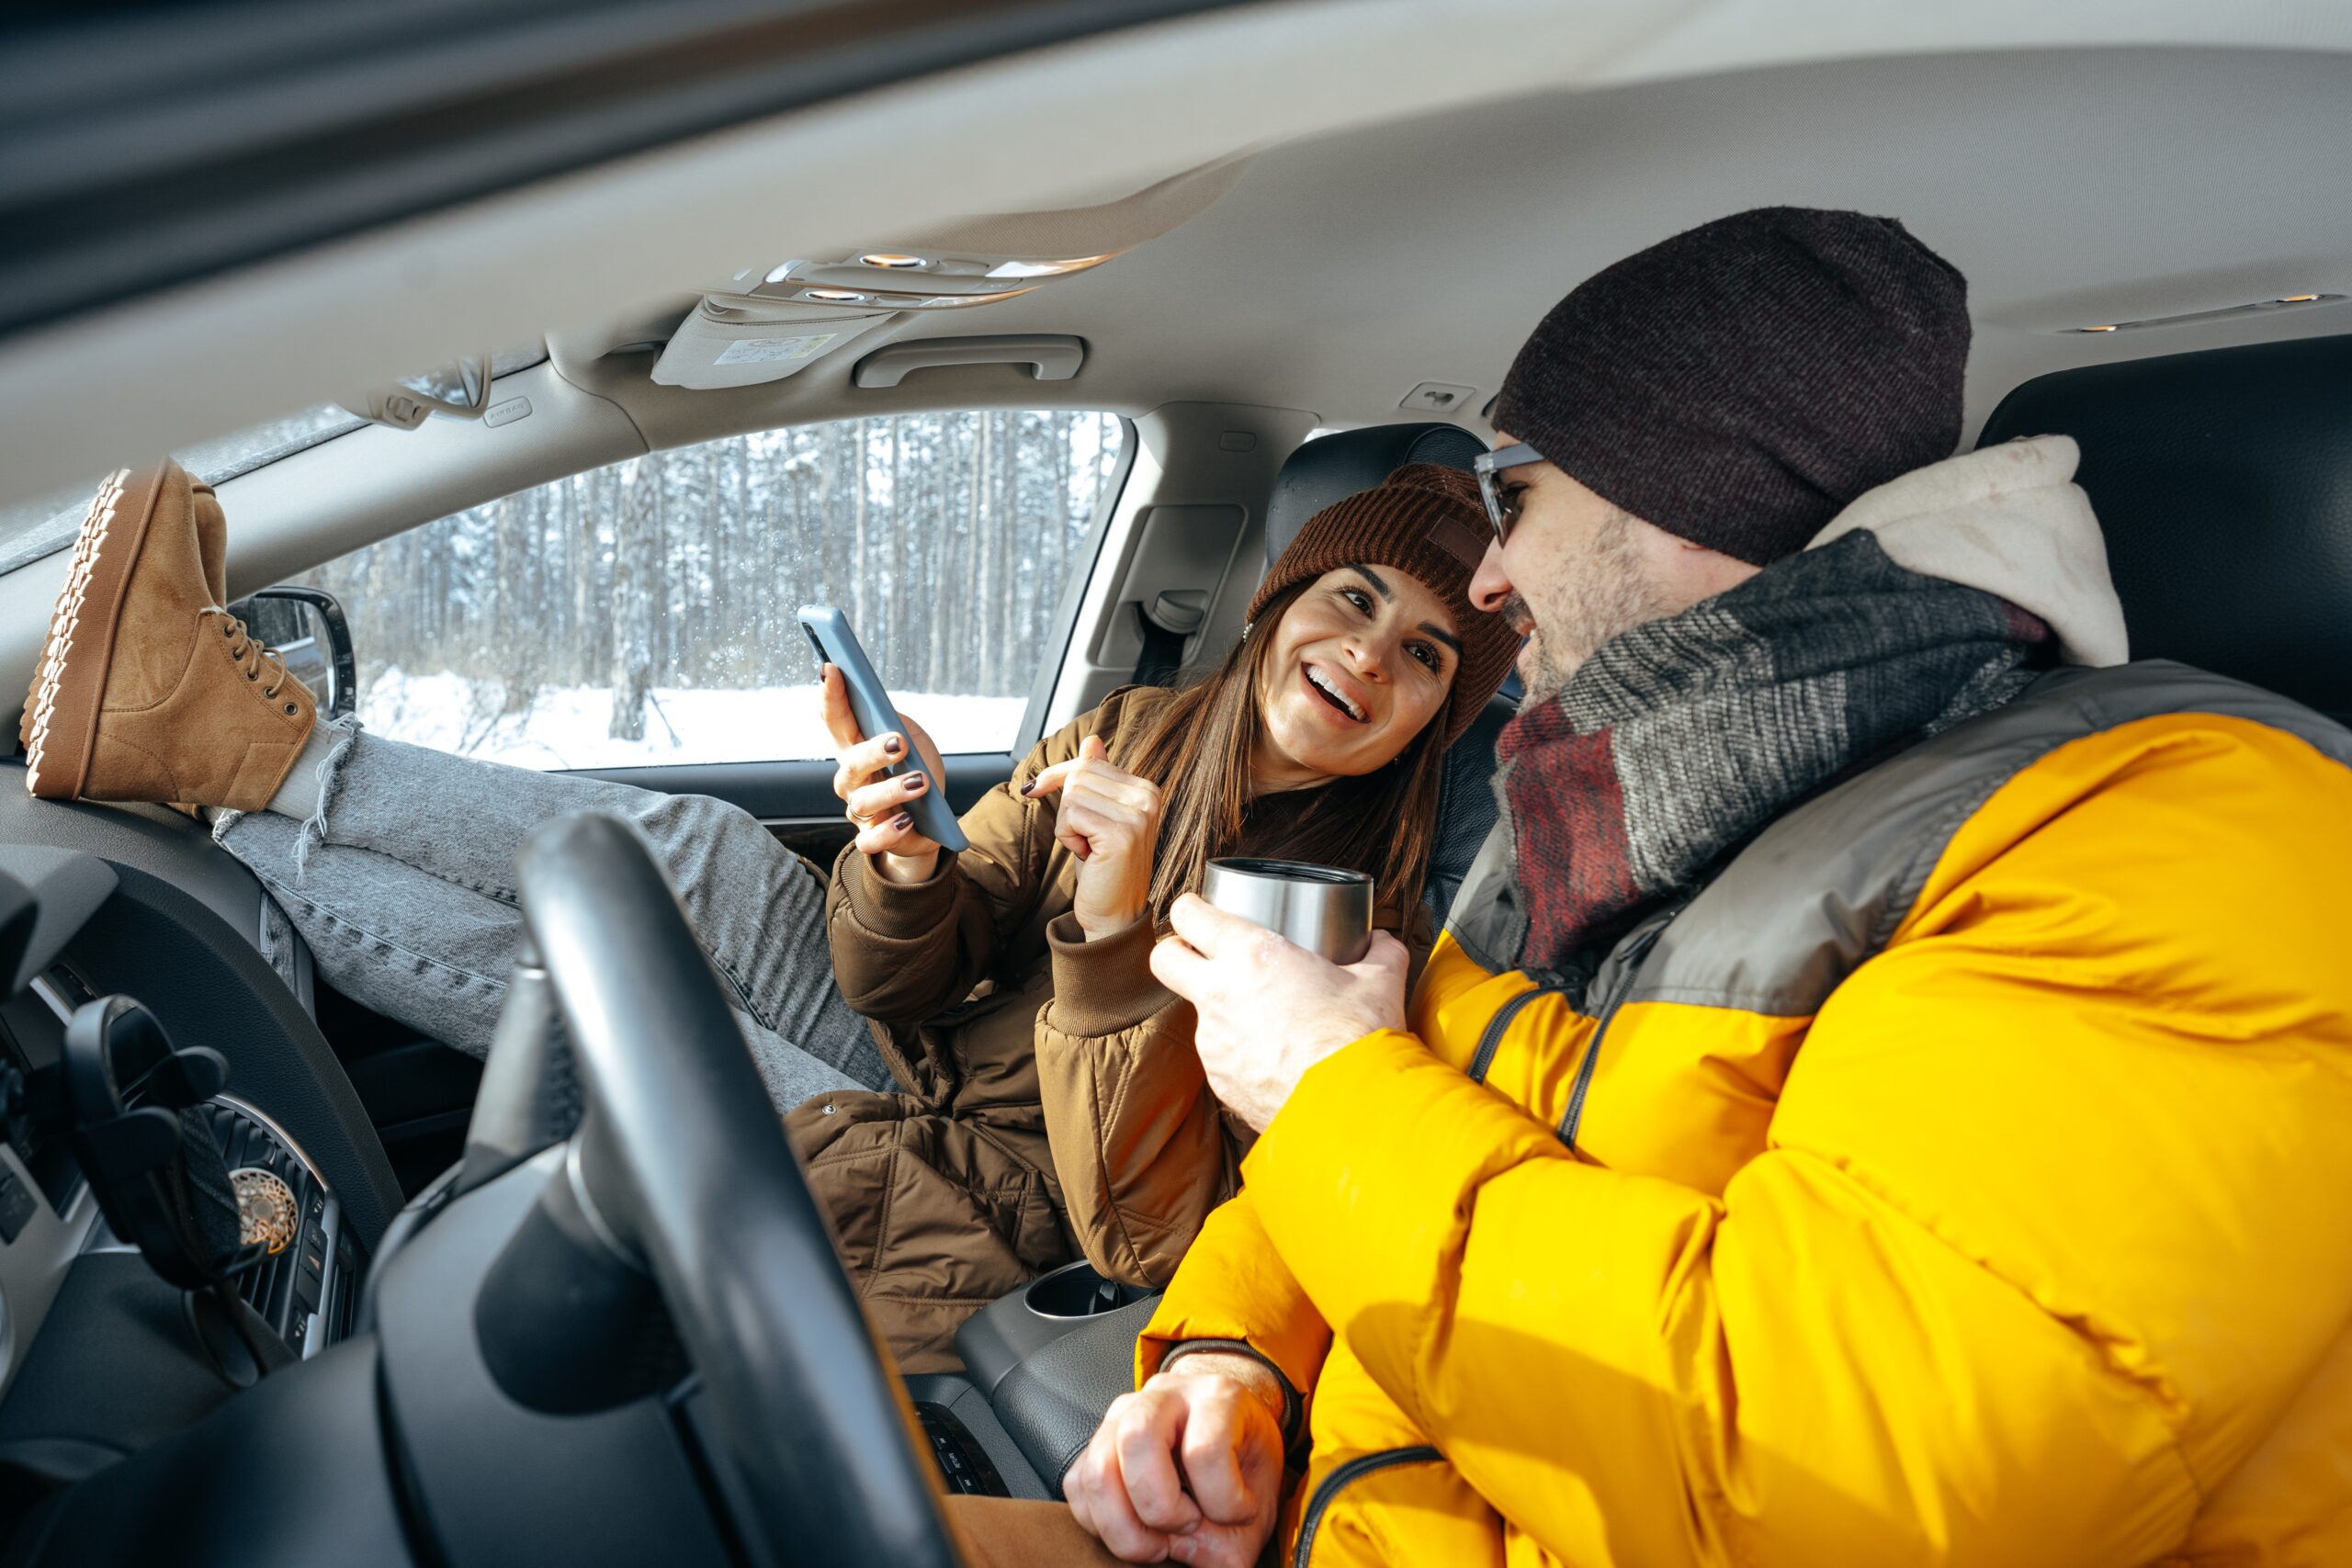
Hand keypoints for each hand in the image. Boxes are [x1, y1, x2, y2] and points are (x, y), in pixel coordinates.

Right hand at [822, 664, 949, 884]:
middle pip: (851, 763)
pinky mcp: (874, 838)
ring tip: (920, 782)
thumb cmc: (914, 770)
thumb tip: (887, 717)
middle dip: (873, 751)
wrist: (929, 819)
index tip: (832, 669)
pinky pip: (870, 840)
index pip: (835, 719)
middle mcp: (851, 779)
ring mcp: (860, 810)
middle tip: (899, 742)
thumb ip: (894, 723)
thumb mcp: (911, 738)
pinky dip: (887, 831)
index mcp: (855, 747)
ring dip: (892, 790)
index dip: (830, 695)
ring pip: (863, 802)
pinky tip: (907, 819)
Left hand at [1024, 735, 1164, 939]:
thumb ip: (1098, 778)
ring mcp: (1139, 814)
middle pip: (1078, 775)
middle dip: (1066, 807)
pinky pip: (1070, 815)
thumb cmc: (1103, 868)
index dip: (1057, 778)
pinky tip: (1088, 855)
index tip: (1034, 790)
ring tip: (1089, 848)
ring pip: (1072, 794)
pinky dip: (1067, 837)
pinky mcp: (1122, 833)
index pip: (1089, 763)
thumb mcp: (1097, 816)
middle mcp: (1149, 797)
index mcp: (1146, 789)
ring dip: (1067, 825)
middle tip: (1083, 838)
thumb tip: (1092, 740)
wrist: (1114, 915)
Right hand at [1065, 1360, 1284, 1566]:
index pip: (1205, 1449)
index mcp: (1218, 1397)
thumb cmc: (1245, 1459)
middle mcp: (1166, 1395)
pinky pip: (1078, 1485)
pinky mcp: (1095, 1439)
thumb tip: (1190, 1556)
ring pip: (1097, 1469)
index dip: (1223, 1502)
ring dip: (1124, 1526)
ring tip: (1158, 1542)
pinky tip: (1135, 1528)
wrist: (1228, 1426)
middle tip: (1187, 1526)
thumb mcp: (1263, 1495)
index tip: (1239, 1514)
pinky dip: (1100, 1522)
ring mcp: (1123, 1413)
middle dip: (1159, 1507)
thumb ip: (1234, 1539)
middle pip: (1137, 1439)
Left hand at [1150, 894, 1408, 1131]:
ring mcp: (1214, 1042)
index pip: (1188, 915)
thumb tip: (1384, 942)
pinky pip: (1220, 1057)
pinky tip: (1272, 1056)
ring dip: (1220, 1009)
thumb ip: (1380, 952)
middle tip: (1202, 954)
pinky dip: (1238, 1051)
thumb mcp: (1379, 981)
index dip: (1191, 908)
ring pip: (1197, 1013)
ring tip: (1260, 1014)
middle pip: (1164, 960)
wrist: (1353, 1109)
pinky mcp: (1220, 1081)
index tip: (1201, 910)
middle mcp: (1219, 995)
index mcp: (1249, 955)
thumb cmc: (1359, 1038)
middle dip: (1176, 951)